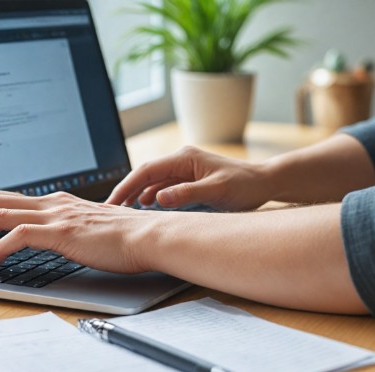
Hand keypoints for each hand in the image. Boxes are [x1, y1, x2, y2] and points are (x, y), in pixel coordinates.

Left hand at [0, 190, 164, 272]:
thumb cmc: (125, 238)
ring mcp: (55, 216)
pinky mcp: (61, 232)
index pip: (8, 197)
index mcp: (57, 201)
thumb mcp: (89, 228)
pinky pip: (16, 237)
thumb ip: (68, 228)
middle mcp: (52, 203)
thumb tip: (51, 239)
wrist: (148, 236)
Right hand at [106, 146, 271, 210]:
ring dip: (136, 193)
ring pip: (152, 180)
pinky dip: (150, 195)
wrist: (265, 182)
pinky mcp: (189, 178)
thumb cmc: (245, 186)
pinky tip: (145, 206)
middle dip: (126, 190)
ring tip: (122, 210)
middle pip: (145, 174)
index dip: (126, 186)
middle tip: (109, 208)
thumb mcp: (217, 192)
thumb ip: (187, 194)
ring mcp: (185, 168)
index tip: (112, 202)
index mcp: (184, 158)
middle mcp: (181, 160)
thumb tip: (158, 199)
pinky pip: (162, 185)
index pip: (146, 171)